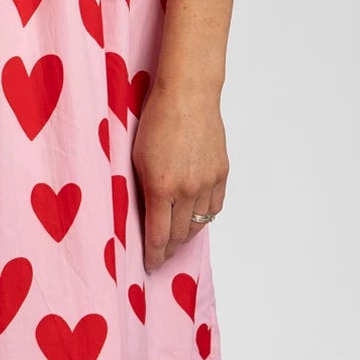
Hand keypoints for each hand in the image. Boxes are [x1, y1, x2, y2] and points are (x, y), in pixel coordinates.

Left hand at [132, 80, 227, 272]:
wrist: (188, 94)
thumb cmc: (156, 120)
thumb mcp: (137, 158)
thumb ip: (142, 189)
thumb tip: (144, 216)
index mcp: (161, 187)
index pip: (158, 235)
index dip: (154, 255)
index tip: (149, 265)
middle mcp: (188, 189)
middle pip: (179, 234)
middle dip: (168, 250)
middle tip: (160, 258)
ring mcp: (208, 182)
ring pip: (199, 224)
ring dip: (186, 236)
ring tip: (175, 242)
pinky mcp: (222, 173)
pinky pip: (214, 207)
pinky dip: (203, 218)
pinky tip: (194, 220)